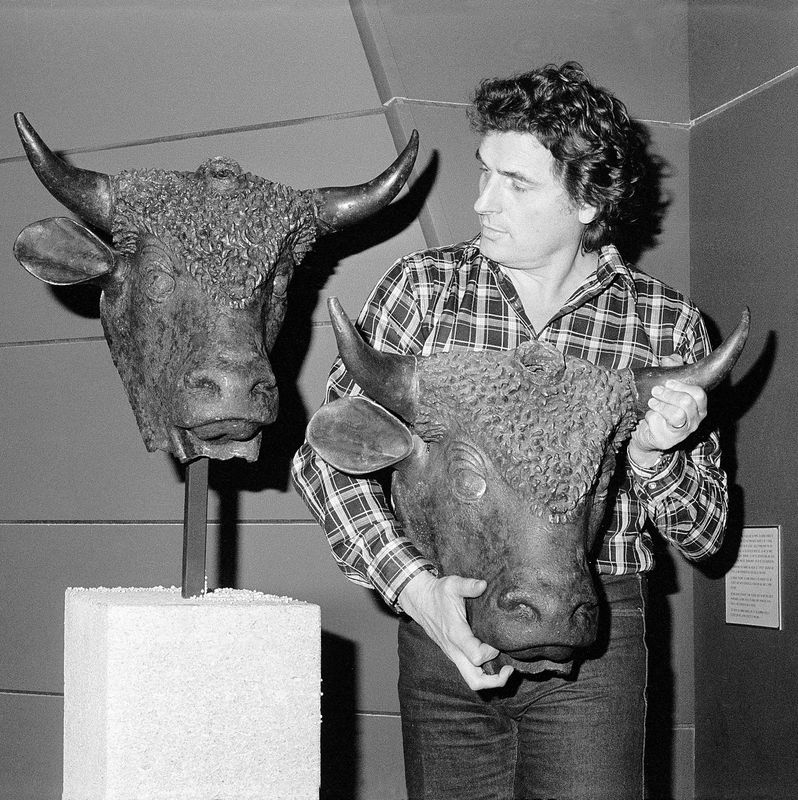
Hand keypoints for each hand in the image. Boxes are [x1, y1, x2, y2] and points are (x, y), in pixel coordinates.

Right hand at [398, 570, 513, 690]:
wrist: (420, 600)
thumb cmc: (438, 593)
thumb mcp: (452, 584)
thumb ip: (468, 585)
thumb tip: (484, 585)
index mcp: (456, 634)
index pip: (477, 656)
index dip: (492, 651)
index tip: (498, 640)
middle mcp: (454, 650)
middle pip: (474, 681)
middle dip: (495, 681)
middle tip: (508, 669)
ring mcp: (454, 655)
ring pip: (472, 680)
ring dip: (489, 680)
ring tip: (504, 668)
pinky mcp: (454, 654)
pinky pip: (469, 671)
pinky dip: (483, 672)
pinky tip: (492, 658)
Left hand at [628, 354, 706, 468]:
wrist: (645, 433)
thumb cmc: (659, 408)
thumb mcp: (667, 388)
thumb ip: (672, 370)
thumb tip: (671, 358)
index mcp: (698, 406)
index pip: (699, 393)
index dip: (681, 385)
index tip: (668, 382)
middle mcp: (694, 420)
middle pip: (687, 402)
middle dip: (668, 394)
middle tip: (656, 391)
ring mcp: (683, 432)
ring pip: (677, 415)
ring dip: (661, 405)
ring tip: (651, 403)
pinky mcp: (668, 440)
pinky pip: (660, 424)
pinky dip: (651, 417)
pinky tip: (648, 417)